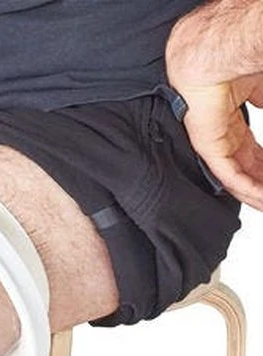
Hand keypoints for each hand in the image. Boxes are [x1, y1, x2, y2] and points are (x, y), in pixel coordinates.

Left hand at [166, 15, 262, 209]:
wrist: (215, 54)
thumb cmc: (235, 62)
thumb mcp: (260, 87)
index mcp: (230, 123)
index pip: (250, 154)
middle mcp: (220, 136)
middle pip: (246, 169)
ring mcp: (213, 144)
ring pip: (238, 178)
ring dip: (258, 192)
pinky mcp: (208, 148)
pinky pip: (230, 176)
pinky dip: (248, 189)